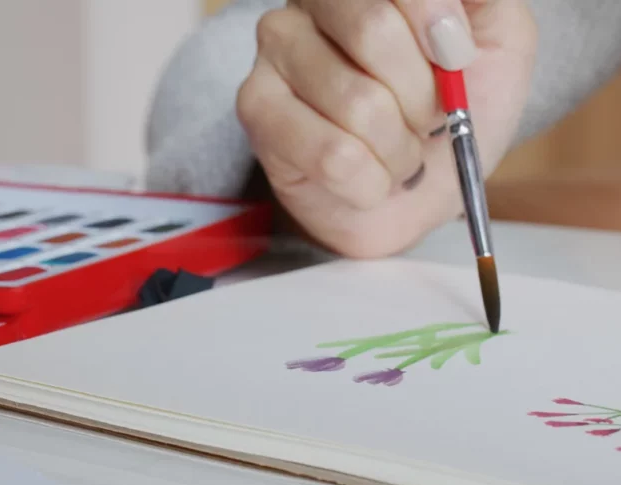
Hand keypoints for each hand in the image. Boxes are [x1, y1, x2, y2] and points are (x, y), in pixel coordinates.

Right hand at [236, 0, 535, 257]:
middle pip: (373, 29)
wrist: (420, 196)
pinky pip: (332, 154)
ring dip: (399, 149)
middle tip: (427, 121)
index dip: (436, 22)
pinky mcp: (257, 110)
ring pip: (357, 103)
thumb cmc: (450, 116)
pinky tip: (369, 179)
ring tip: (399, 155)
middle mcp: (307, 5)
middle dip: (421, 95)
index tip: (455, 60)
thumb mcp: (496, 46)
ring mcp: (273, 56)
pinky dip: (371, 182)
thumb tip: (449, 1)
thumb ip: (484, 2)